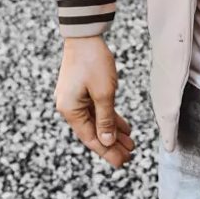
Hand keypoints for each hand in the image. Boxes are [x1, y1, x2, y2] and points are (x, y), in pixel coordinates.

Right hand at [54, 35, 135, 168]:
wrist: (84, 35)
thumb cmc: (93, 62)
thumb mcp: (104, 92)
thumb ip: (106, 119)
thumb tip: (106, 142)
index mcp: (70, 111)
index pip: (91, 138)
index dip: (107, 152)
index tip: (122, 163)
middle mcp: (70, 108)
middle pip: (94, 132)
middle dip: (112, 144)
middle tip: (129, 156)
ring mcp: (75, 99)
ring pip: (97, 121)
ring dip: (113, 132)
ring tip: (130, 144)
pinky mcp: (82, 91)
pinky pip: (97, 110)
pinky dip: (109, 118)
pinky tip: (123, 128)